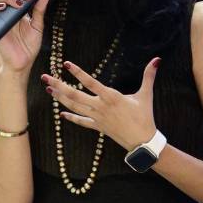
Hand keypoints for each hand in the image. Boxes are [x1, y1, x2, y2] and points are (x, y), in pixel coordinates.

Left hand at [40, 57, 160, 150]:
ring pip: (75, 107)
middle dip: (59, 86)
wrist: (142, 142)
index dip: (78, 73)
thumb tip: (157, 59)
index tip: (65, 64)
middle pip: (75, 96)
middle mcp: (101, 107)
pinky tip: (61, 114)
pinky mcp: (98, 127)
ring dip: (61, 99)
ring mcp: (97, 118)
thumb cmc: (145, 117)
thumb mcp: (146, 95)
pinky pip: (82, 122)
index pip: (91, 83)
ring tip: (49, 90)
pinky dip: (71, 118)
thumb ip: (149, 76)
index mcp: (111, 97)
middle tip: (45, 77)